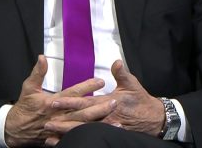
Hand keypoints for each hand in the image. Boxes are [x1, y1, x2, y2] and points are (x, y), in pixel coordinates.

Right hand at [4, 55, 107, 146]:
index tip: (101, 81)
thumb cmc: (23, 108)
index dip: (87, 86)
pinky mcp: (62, 136)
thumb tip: (42, 57)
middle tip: (115, 102)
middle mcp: (59, 116)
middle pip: (82, 112)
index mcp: (53, 103)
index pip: (73, 93)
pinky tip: (104, 133)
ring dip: (99, 122)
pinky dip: (92, 134)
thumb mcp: (28, 88)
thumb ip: (38, 73)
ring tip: (116, 120)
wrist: (15, 131)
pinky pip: (80, 135)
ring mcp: (61, 128)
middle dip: (99, 108)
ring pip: (84, 126)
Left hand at [46, 60, 164, 137]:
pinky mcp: (108, 134)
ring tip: (50, 137)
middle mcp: (105, 117)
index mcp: (108, 103)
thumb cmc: (141, 100)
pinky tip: (64, 144)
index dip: (69, 102)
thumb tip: (116, 62)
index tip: (54, 102)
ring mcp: (106, 128)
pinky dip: (77, 142)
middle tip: (46, 122)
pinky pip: (90, 139)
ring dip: (66, 135)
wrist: (154, 119)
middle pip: (80, 121)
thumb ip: (122, 73)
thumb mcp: (132, 84)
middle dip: (63, 122)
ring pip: (83, 133)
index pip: (85, 103)